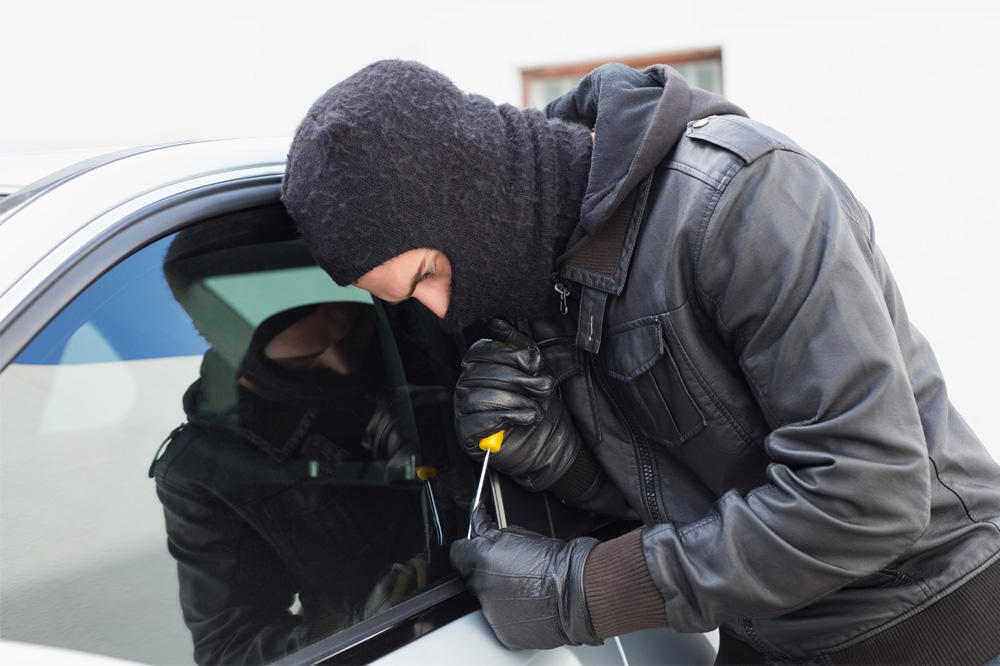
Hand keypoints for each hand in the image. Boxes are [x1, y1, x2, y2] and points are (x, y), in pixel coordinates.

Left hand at [449, 505, 600, 649]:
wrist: (579, 591)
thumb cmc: (557, 561)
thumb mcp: (520, 536)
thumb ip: (491, 535)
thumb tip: (480, 530)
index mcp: (482, 560)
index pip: (457, 553)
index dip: (468, 549)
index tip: (475, 549)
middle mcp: (481, 588)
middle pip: (470, 578)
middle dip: (484, 572)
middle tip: (509, 569)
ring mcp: (491, 613)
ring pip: (484, 601)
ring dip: (496, 594)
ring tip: (523, 588)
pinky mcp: (503, 633)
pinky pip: (498, 620)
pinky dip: (508, 613)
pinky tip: (527, 603)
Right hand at [454, 319, 581, 490]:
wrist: (545, 444)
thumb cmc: (535, 406)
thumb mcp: (535, 370)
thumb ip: (519, 346)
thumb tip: (499, 324)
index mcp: (478, 367)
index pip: (480, 349)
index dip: (508, 354)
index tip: (532, 363)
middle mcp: (466, 385)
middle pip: (483, 371)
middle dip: (520, 379)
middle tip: (542, 387)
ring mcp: (462, 409)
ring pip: (483, 394)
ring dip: (518, 400)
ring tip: (536, 408)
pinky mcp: (466, 433)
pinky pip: (482, 418)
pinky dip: (511, 417)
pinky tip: (526, 419)